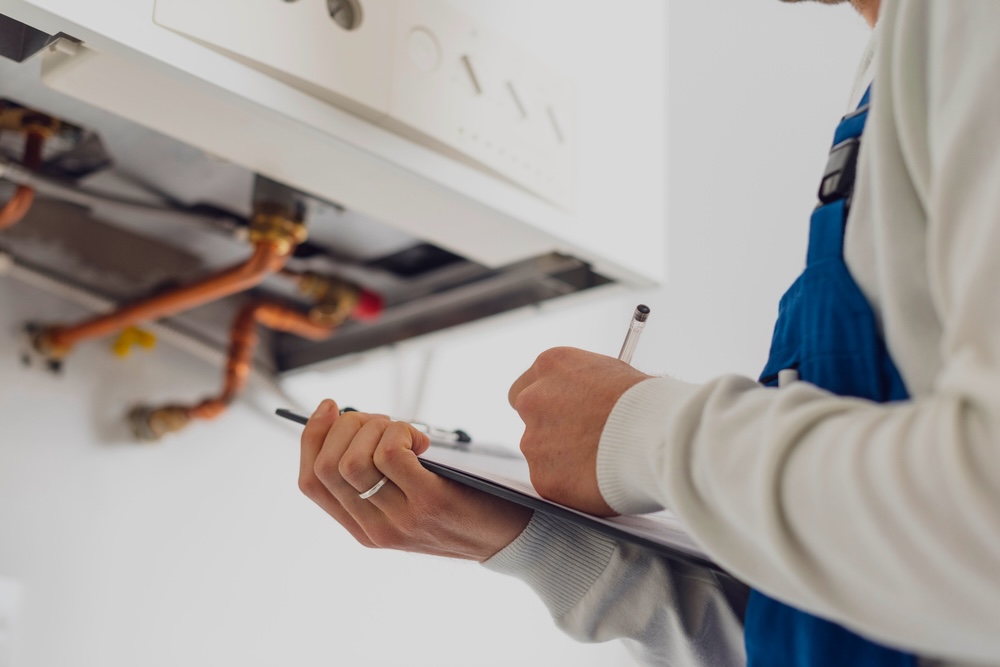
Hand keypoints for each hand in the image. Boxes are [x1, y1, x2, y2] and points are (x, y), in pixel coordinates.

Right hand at [299, 400, 532, 560]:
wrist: (513, 539)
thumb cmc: (462, 507)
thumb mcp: (410, 502)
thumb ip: (380, 477)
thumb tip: (350, 422)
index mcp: (362, 529)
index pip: (310, 482)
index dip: (312, 436)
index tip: (330, 406)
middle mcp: (374, 529)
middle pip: (327, 466)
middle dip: (346, 426)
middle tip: (382, 420)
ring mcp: (400, 519)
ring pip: (353, 460)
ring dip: (376, 427)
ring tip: (406, 430)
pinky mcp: (429, 502)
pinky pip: (391, 454)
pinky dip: (401, 433)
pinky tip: (423, 441)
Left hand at [508, 347, 650, 516]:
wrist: (657, 435)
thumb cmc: (646, 402)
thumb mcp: (610, 373)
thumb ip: (583, 387)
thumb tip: (583, 400)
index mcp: (549, 366)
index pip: (526, 386)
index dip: (548, 403)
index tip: (565, 414)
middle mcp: (533, 400)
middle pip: (529, 419)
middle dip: (550, 430)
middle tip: (581, 441)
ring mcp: (534, 440)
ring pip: (542, 454)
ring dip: (564, 459)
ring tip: (601, 460)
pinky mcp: (543, 477)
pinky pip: (554, 483)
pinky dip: (572, 485)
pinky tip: (599, 478)